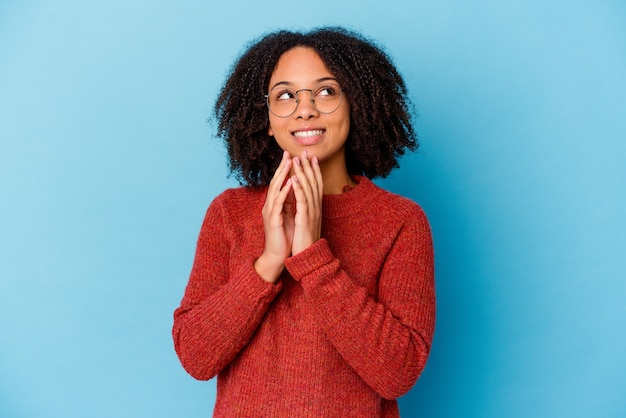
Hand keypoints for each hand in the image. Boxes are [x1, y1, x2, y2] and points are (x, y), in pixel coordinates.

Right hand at [255, 151, 294, 282]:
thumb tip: (294, 190)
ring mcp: (270, 211)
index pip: (279, 183)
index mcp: (274, 204)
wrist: (277, 256)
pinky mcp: (273, 219)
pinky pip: (278, 202)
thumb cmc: (283, 237)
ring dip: (282, 175)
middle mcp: (270, 205)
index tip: (291, 156)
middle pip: (276, 182)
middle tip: (288, 153)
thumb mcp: (287, 216)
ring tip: (289, 163)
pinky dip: (283, 191)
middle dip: (282, 167)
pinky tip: (289, 182)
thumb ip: (288, 203)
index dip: (284, 170)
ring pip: (275, 189)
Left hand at [290, 150, 322, 254]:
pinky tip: (295, 178)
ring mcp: (312, 212)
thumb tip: (305, 201)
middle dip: (309, 166)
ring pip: (308, 188)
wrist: (308, 256)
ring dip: (303, 173)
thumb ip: (307, 210)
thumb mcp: (307, 222)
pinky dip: (299, 188)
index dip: (314, 170)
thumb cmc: (306, 240)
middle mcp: (316, 207)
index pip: (316, 185)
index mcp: (316, 207)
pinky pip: (302, 200)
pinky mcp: (305, 219)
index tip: (311, 158)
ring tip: (298, 160)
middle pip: (314, 183)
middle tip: (305, 152)